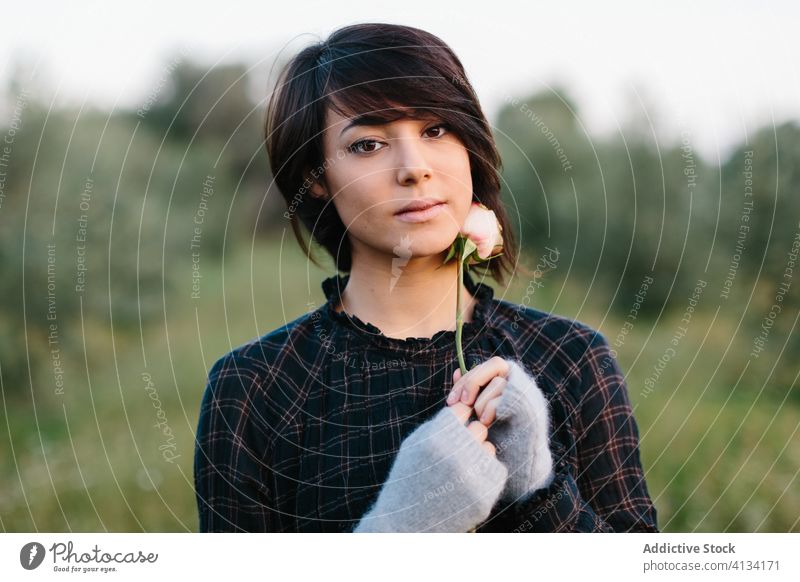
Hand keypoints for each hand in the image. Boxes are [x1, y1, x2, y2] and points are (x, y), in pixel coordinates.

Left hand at [447, 356, 554, 501]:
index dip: (465, 381)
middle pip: (496, 364)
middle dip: (473, 382)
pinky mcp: (529, 404)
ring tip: (480, 420)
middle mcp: (520, 383)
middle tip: (462, 403)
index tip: (451, 401)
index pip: (483, 368)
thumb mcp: (478, 414)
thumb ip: (470, 395)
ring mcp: (527, 393)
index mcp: (507, 382)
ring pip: (499, 382)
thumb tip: (457, 372)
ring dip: (482, 402)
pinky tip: (486, 422)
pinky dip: (490, 408)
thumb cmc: (498, 439)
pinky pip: (506, 396)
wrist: (519, 464)